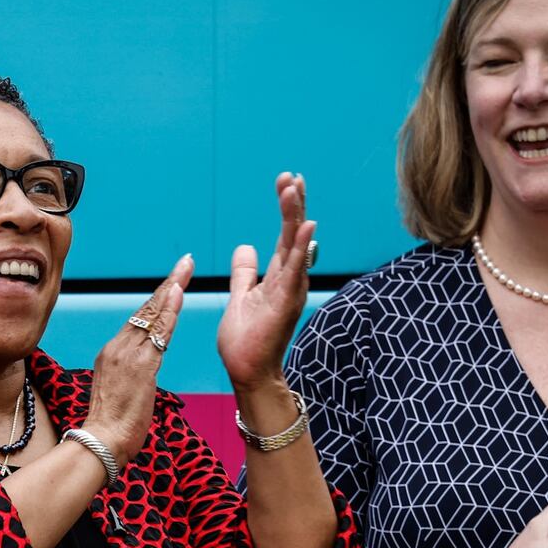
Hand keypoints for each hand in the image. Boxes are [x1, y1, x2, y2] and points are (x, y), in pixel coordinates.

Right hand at [81, 255, 193, 467]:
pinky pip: (158, 334)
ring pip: (152, 317)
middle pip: (146, 310)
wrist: (101, 441)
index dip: (157, 301)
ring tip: (185, 269)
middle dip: (167, 285)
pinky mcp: (139, 366)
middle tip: (185, 263)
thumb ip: (132, 375)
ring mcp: (127, 355)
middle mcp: (117, 348)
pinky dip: (168, 313)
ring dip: (171, 291)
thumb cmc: (111, 425)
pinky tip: (178, 294)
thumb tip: (143, 372)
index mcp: (112, 354)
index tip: (171, 283)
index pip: (138, 321)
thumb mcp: (120, 392)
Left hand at [218, 172, 315, 391]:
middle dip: (293, 204)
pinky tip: (307, 226)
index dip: (287, 208)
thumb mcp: (240, 295)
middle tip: (291, 176)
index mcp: (278, 275)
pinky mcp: (285, 303)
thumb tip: (246, 246)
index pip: (286, 234)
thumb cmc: (246, 339)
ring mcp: (290, 290)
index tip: (285, 181)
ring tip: (295, 188)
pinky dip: (301, 249)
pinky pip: (295, 271)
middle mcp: (289, 279)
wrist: (247, 371)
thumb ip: (244, 272)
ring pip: (296, 247)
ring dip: (296, 217)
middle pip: (294, 234)